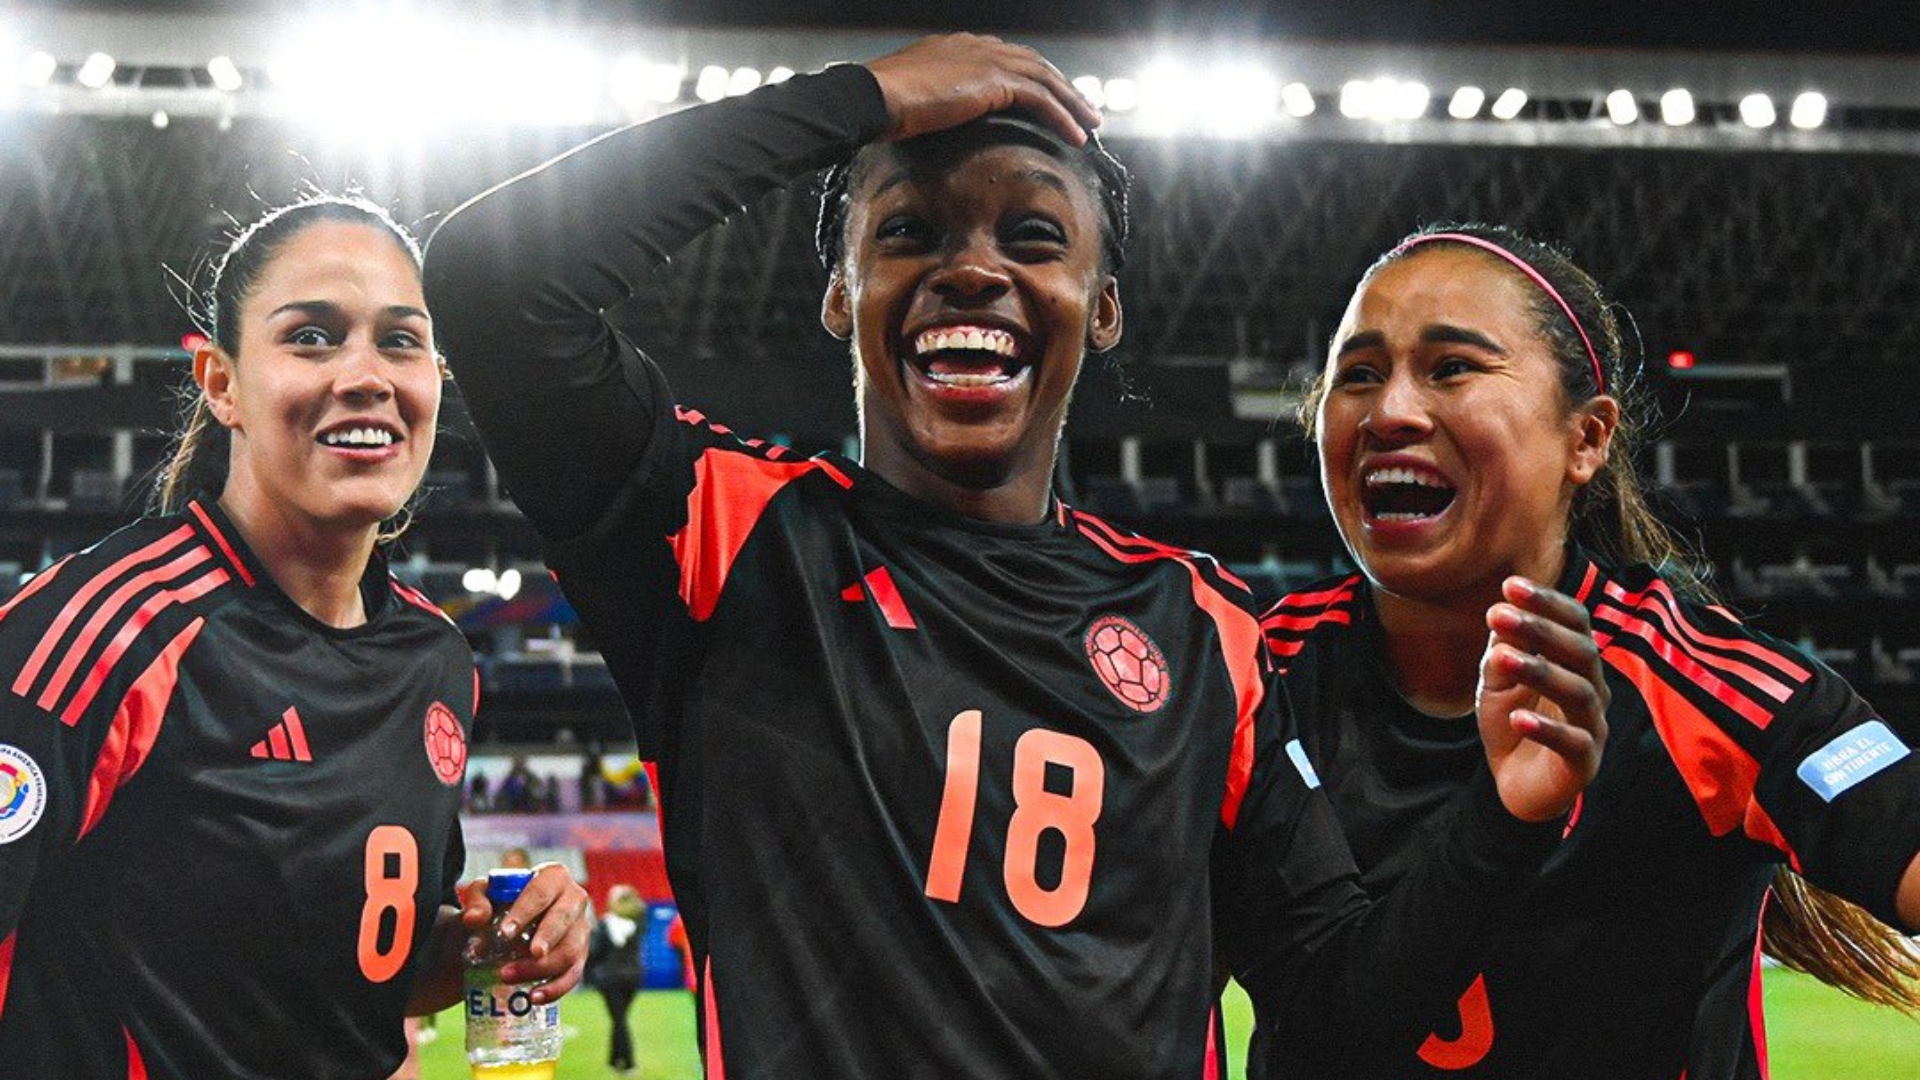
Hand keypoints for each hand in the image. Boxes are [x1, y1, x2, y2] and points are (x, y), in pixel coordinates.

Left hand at [460, 864, 592, 1003]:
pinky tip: (534, 997)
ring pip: (570, 950)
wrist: (515, 920)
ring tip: (509, 977)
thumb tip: (473, 919)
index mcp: (554, 876)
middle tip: (530, 954)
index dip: (525, 911)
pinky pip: (573, 974)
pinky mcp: (580, 955)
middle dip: (546, 938)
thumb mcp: (486, 893)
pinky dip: (556, 988)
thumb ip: (477, 900)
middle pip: (564, 919)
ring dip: (542, 968)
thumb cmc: (503, 900)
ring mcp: (580, 929)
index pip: (541, 892)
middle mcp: (574, 899)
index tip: (506, 932)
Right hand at [864, 33, 1100, 145]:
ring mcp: (988, 60)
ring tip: (1090, 125)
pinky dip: (1063, 116)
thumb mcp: (913, 98)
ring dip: (1072, 103)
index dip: (1032, 78)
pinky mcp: (995, 81)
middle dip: (1062, 87)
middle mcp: (978, 46)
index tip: (1047, 97)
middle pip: (1034, 64)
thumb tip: (934, 120)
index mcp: (959, 48)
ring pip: (1045, 79)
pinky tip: (1076, 136)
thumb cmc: (882, 104)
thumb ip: (933, 101)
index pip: (1008, 59)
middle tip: (1083, 109)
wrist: (875, 96)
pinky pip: (1041, 99)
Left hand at [1476, 576, 1609, 821]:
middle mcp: (1593, 689)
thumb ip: (1502, 651)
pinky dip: (1546, 729)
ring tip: (1502, 658)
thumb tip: (1501, 613)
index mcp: (1576, 663)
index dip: (1547, 603)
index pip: (1575, 623)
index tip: (1509, 585)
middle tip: (1499, 613)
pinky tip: (1518, 718)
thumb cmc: (1514, 722)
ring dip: (1540, 672)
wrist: (1518, 783)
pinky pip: (1573, 743)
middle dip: (1541, 630)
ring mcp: (1593, 726)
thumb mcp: (1498, 682)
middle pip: (1581, 652)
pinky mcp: (1585, 763)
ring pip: (1579, 693)